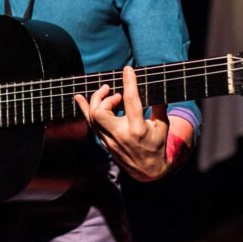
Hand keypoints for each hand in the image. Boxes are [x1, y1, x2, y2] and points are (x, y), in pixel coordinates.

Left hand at [74, 66, 168, 181]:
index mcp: (137, 128)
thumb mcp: (162, 127)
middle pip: (100, 111)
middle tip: (115, 92)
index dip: (128, 83)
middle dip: (104, 97)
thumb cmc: (157, 146)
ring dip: (96, 100)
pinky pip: (90, 123)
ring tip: (106, 92)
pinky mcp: (104, 142)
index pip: (130, 100)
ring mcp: (109, 139)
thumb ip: (159, 107)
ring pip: (92, 117)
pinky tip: (79, 98)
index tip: (127, 70)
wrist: (147, 171)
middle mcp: (120, 134)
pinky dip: (84, 109)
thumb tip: (159, 87)